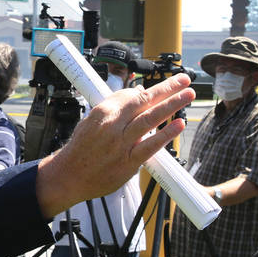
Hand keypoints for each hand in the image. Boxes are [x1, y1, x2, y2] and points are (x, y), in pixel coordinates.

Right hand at [35, 75, 192, 217]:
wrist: (69, 176)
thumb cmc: (80, 149)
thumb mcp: (91, 120)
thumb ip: (115, 109)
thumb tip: (137, 96)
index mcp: (102, 112)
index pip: (132, 95)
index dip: (151, 90)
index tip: (165, 87)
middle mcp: (112, 126)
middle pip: (144, 102)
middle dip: (167, 89)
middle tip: (184, 80)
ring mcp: (121, 144)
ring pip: (150, 119)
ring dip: (171, 105)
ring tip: (188, 94)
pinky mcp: (128, 163)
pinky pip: (150, 146)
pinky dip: (166, 135)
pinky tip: (178, 124)